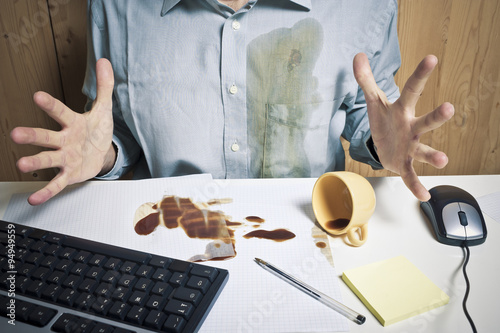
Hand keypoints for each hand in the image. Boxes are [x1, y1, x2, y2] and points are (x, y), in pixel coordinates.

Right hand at [10, 58, 114, 204]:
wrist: (101, 153)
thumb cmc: (97, 130)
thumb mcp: (104, 109)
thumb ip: (104, 86)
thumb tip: (104, 61)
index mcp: (73, 123)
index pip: (61, 112)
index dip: (51, 105)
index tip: (37, 96)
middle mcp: (64, 140)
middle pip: (47, 137)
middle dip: (32, 136)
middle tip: (15, 134)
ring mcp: (65, 158)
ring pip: (48, 159)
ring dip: (35, 161)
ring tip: (21, 164)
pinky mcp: (69, 174)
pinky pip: (57, 184)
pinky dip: (46, 191)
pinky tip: (34, 198)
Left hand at [353, 53, 453, 200]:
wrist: (383, 146)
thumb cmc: (383, 120)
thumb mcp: (372, 101)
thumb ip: (365, 80)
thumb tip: (358, 56)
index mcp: (402, 110)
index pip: (412, 89)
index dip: (420, 74)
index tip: (431, 58)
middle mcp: (412, 127)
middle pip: (426, 121)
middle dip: (436, 116)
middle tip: (449, 108)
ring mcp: (411, 146)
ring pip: (424, 149)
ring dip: (433, 155)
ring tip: (443, 160)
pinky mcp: (405, 163)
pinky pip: (412, 175)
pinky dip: (416, 185)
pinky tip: (424, 195)